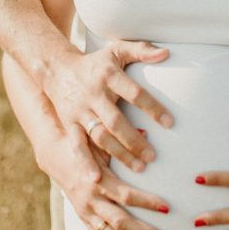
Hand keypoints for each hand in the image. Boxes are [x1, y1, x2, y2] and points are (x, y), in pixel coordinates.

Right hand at [37, 124, 170, 229]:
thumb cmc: (86, 147)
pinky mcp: (84, 220)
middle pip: (120, 222)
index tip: (167, 207)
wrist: (58, 157)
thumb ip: (120, 144)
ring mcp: (86, 213)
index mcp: (97, 181)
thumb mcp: (100, 143)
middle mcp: (91, 200)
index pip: (125, 195)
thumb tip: (146, 134)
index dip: (146, 202)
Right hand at [44, 40, 173, 172]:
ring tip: (139, 167)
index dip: (152, 107)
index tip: (170, 123)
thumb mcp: (117, 49)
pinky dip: (85, 162)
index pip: (134, 93)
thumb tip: (166, 53)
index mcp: (109, 75)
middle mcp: (94, 94)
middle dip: (134, 140)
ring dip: (118, 153)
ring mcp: (80, 111)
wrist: (58, 70)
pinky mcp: (70, 124)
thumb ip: (142, 50)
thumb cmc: (96, 62)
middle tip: (153, 156)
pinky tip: (96, 179)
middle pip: (115, 120)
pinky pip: (77, 145)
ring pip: (99, 136)